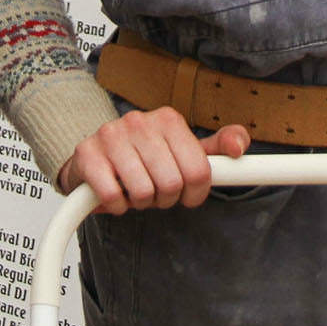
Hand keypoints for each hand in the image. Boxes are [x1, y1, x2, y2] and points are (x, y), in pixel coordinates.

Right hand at [58, 107, 251, 213]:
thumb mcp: (182, 150)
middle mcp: (139, 121)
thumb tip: (239, 147)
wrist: (93, 157)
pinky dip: (117, 206)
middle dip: (166, 198)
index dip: (195, 193)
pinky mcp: (87, 155)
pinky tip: (115, 194)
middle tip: (155, 191)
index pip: (199, 171)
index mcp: (169, 119)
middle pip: (172, 185)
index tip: (186, 194)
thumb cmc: (143, 157)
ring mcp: (111, 135)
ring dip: (141, 203)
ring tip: (134, 190)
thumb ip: (216, 148)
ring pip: (144, 193)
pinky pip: (113, 198)